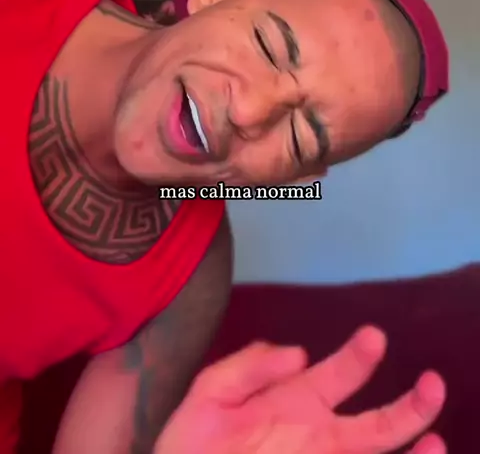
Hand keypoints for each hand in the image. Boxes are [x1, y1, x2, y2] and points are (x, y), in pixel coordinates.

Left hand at [154, 327, 445, 453]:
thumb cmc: (189, 447)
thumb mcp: (210, 395)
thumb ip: (248, 368)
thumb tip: (300, 353)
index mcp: (296, 402)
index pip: (338, 374)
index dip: (358, 356)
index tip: (374, 337)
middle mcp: (318, 436)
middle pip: (376, 425)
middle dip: (410, 406)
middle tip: (433, 383)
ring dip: (410, 447)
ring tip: (437, 442)